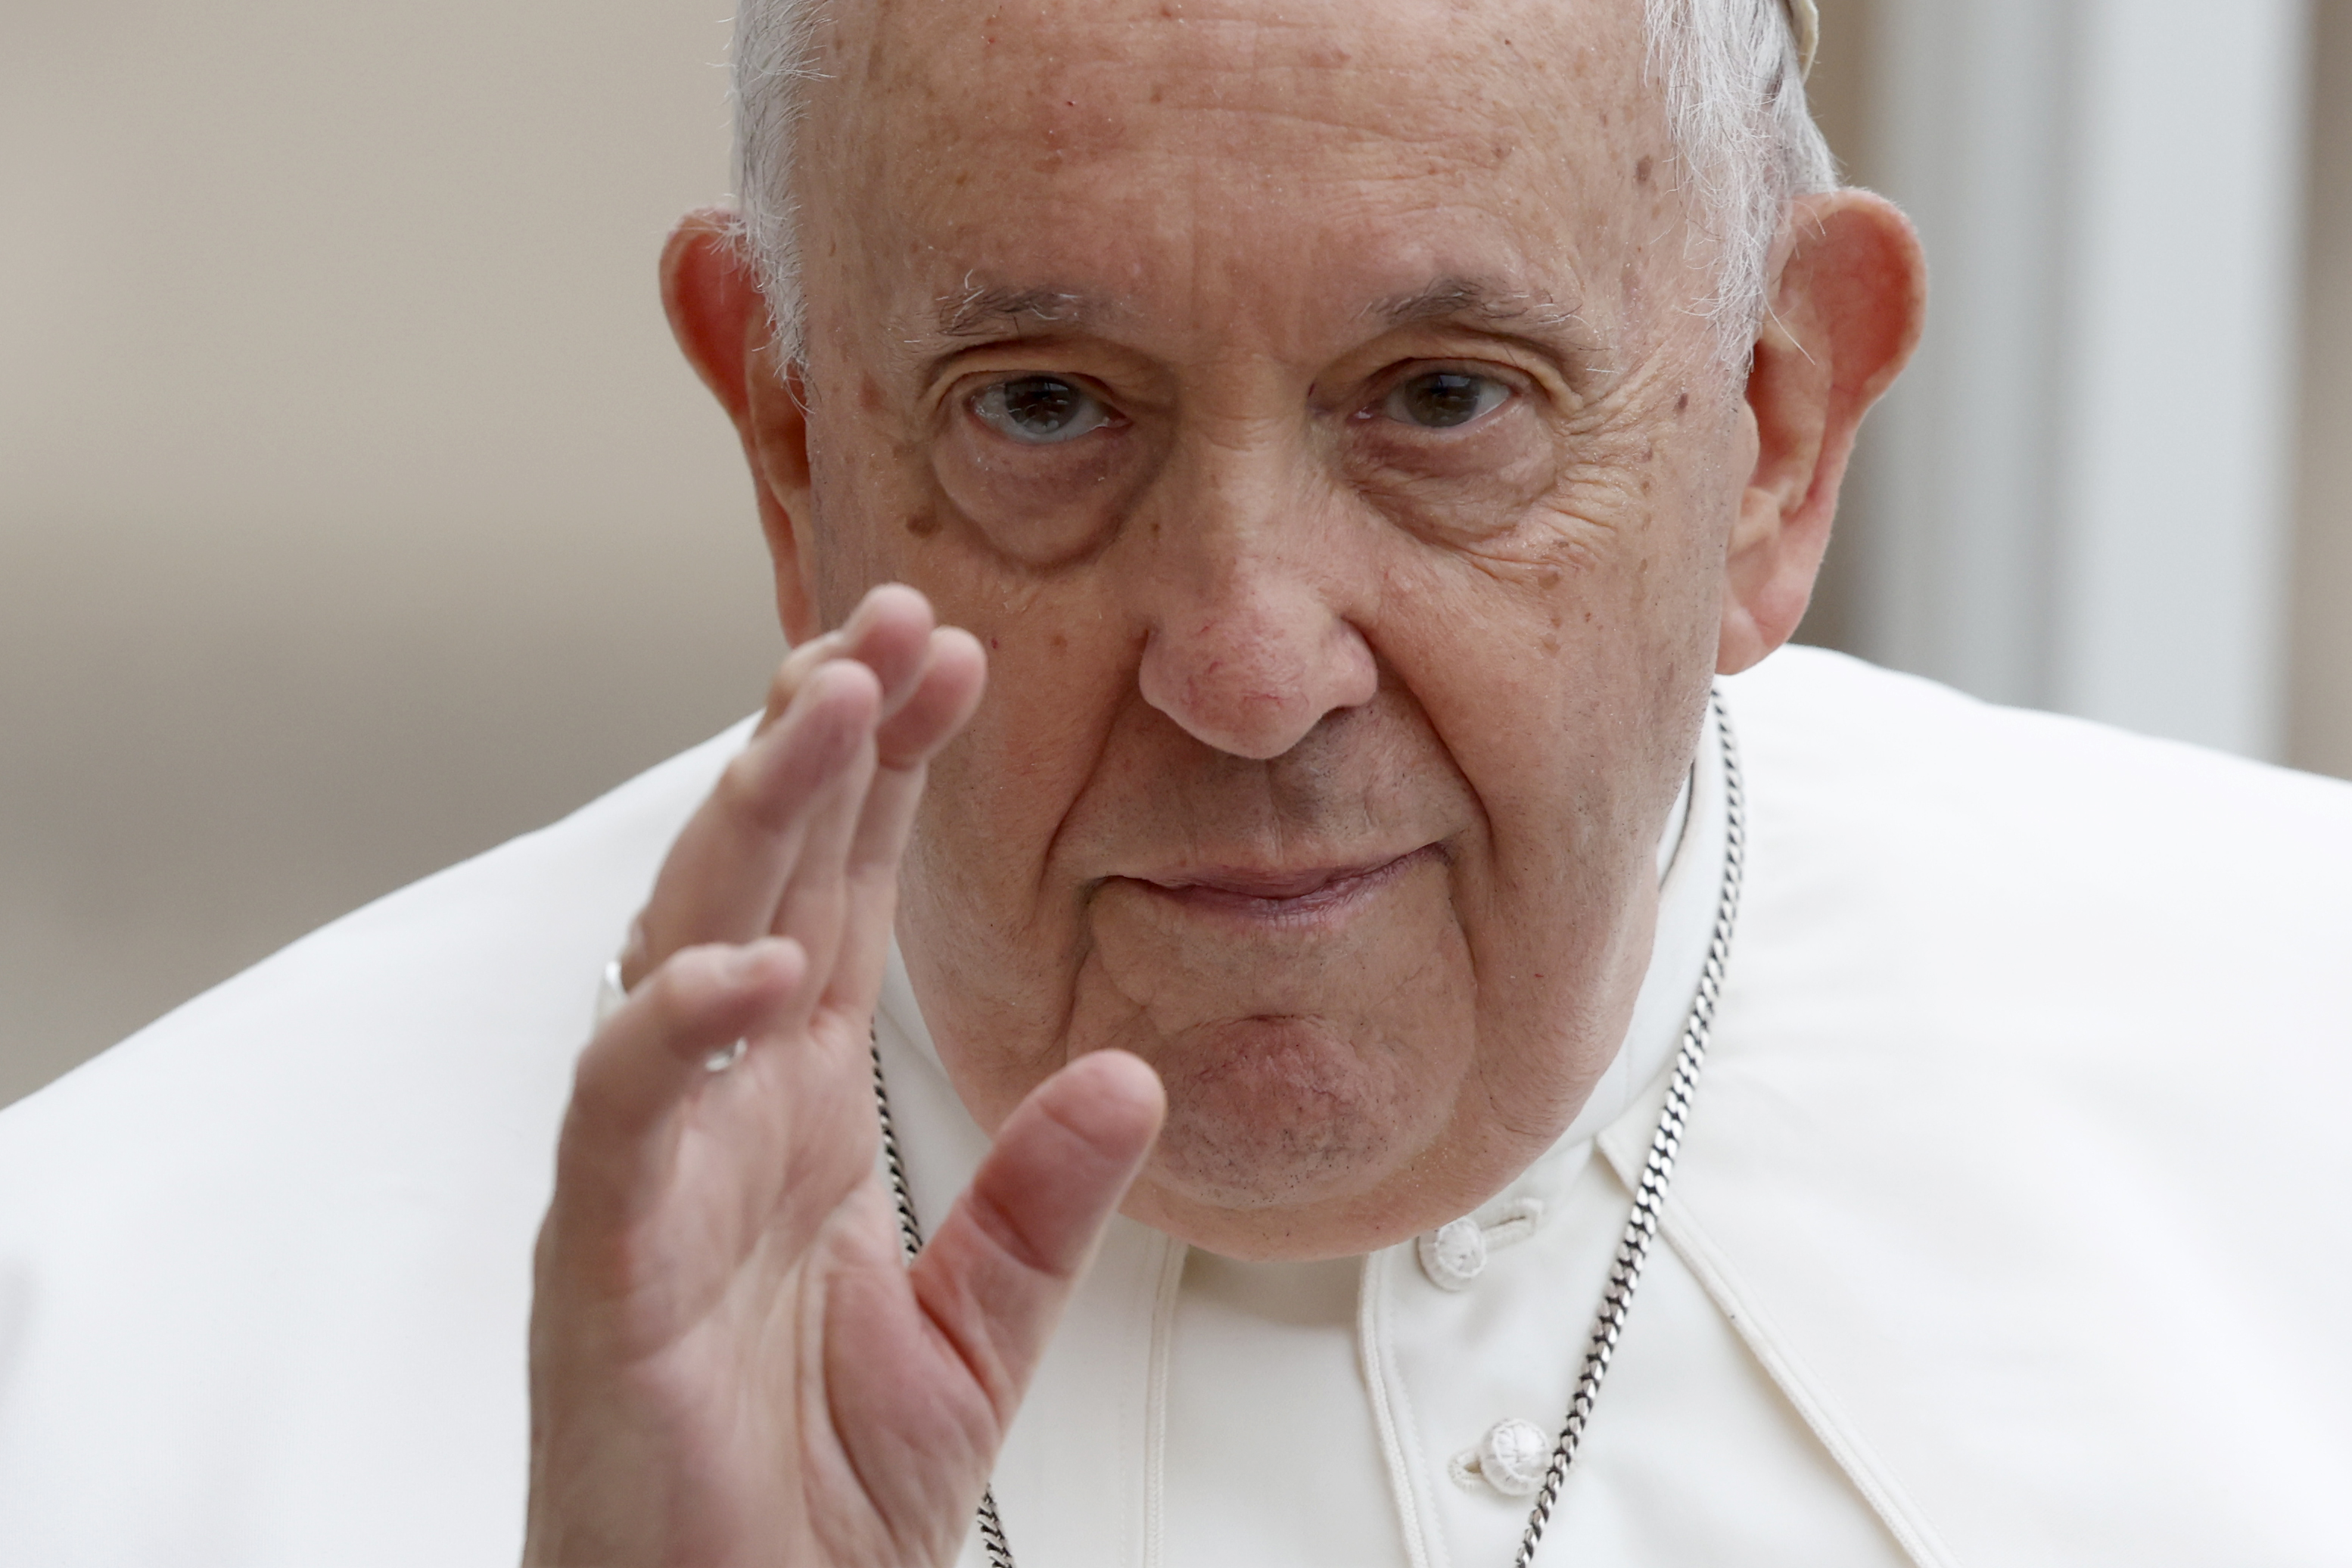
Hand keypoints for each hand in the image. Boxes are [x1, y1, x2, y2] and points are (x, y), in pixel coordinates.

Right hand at [523, 585, 1165, 1566]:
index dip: (889, 778)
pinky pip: (623, 1119)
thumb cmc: (815, 1494)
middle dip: (821, 746)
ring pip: (680, 948)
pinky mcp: (601, 1263)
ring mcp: (652, 1175)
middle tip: (892, 624)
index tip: (956, 660)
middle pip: (762, 882)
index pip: (842, 899)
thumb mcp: (975, 1331)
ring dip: (749, 824)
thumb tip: (1129, 1071)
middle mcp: (721, 1112)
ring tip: (822, 706)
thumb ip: (1042, 1201)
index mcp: (798, 1111)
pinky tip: (744, 959)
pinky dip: (670, 1029)